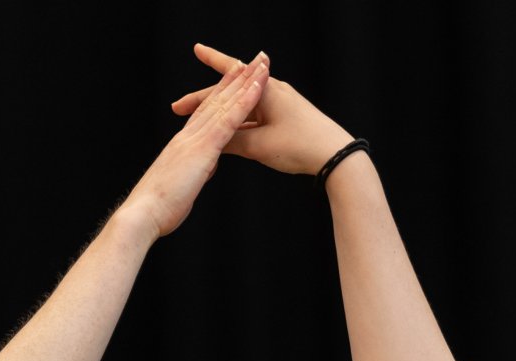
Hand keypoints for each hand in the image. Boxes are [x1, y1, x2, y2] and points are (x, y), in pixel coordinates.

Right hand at [120, 52, 268, 235]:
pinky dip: (243, 103)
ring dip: (243, 83)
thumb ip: (196, 170)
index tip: (231, 79)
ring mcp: (195, 139)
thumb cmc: (158, 209)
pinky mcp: (202, 148)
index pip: (204, 113)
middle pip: (214, 101)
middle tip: (251, 60)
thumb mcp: (182, 185)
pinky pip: (227, 121)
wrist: (142, 213)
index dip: (218, 94)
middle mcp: (188, 135)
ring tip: (260, 64)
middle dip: (233, 80)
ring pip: (223, 104)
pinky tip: (256, 89)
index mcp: (183, 144)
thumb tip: (207, 165)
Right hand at [171, 42, 355, 176]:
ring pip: (242, 106)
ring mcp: (280, 103)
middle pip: (232, 91)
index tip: (196, 49)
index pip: (231, 72)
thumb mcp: (258, 145)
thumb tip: (211, 139)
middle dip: (205, 99)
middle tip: (180, 108)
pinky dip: (239, 123)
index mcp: (265, 89)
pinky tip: (227, 135)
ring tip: (199, 123)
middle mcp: (273, 90)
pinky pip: (255, 116)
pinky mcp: (286, 117)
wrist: (335, 156)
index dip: (211, 61)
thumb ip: (231, 140)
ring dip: (221, 113)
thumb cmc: (299, 146)